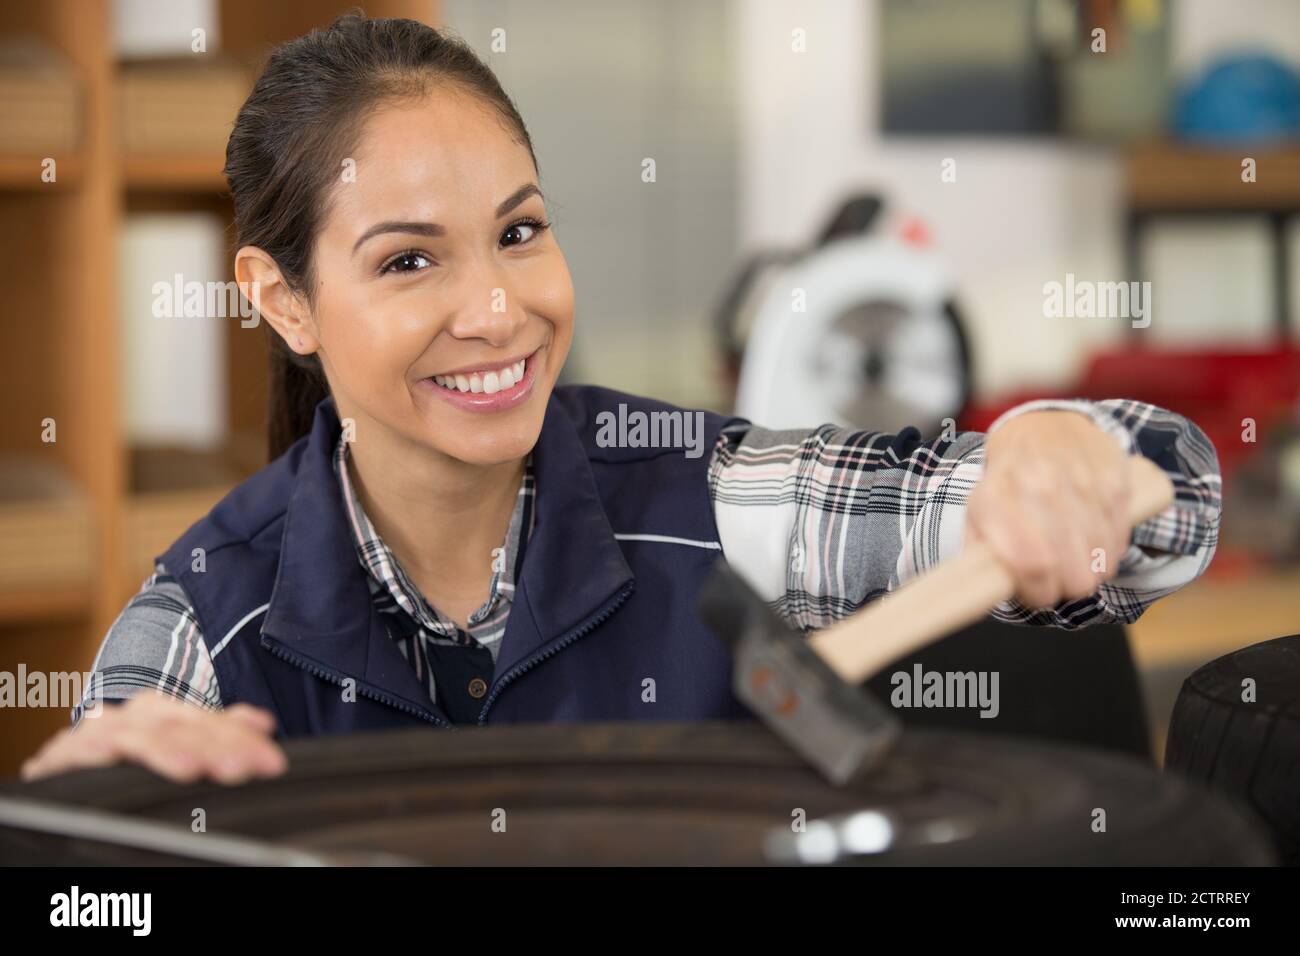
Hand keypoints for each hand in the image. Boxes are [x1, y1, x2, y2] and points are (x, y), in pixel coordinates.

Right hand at [20, 692, 287, 784]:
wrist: (70, 781)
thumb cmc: (131, 767)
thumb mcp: (179, 750)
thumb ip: (217, 735)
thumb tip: (262, 724)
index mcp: (166, 715)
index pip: (210, 723)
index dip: (241, 739)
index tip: (272, 762)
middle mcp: (136, 719)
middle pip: (180, 726)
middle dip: (214, 746)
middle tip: (243, 767)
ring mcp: (100, 734)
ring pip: (138, 735)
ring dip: (164, 749)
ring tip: (191, 768)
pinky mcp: (64, 754)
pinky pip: (80, 749)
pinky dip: (94, 750)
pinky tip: (111, 757)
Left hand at [967, 410, 1131, 609]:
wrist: (1044, 428)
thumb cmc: (1007, 480)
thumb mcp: (979, 509)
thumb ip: (980, 552)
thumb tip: (989, 590)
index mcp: (1000, 498)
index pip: (1031, 565)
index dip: (1038, 592)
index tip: (1038, 594)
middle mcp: (1041, 488)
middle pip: (1072, 571)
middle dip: (1067, 587)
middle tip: (1059, 580)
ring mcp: (1082, 483)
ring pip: (1100, 560)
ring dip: (1090, 570)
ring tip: (1075, 560)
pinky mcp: (1114, 482)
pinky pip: (1119, 538)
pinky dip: (1109, 550)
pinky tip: (1093, 543)